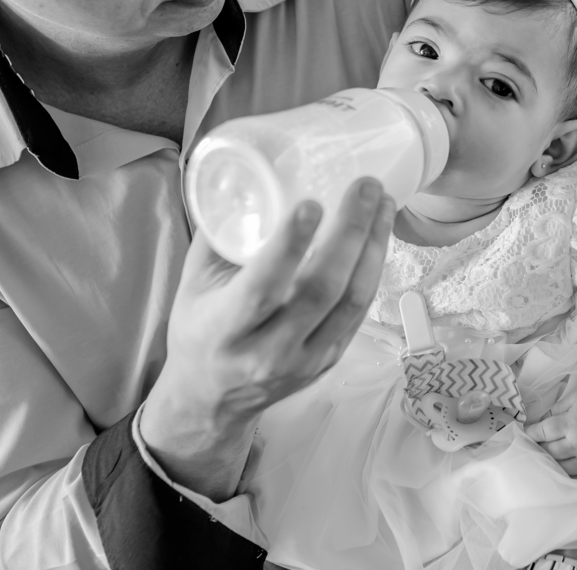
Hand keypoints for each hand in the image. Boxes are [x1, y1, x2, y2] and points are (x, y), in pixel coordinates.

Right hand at [140, 180, 394, 499]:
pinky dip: (372, 270)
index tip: (312, 203)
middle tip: (365, 187)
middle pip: (322, 290)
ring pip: (352, 301)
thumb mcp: (194, 284)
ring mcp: (305, 360)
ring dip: (373, 247)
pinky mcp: (330, 360)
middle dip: (350, 233)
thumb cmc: (200, 330)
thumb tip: (249, 175)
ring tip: (382, 204)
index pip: (262, 288)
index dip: (289, 246)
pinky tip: (378, 236)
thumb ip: (220, 234)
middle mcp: (267, 351)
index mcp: (224, 330)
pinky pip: (360, 312)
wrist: (211, 399)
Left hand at [524, 382, 576, 480]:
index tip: (524, 435)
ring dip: (551, 465)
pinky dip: (569, 477)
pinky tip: (562, 472)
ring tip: (545, 461)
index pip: (542, 433)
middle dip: (538, 449)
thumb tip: (539, 423)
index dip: (530, 434)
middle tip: (532, 448)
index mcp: (573, 423)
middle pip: (550, 453)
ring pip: (562, 470)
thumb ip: (556, 409)